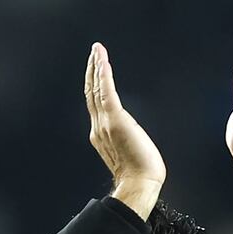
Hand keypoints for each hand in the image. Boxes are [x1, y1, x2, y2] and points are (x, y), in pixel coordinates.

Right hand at [84, 43, 164, 218]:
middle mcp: (98, 126)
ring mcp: (105, 123)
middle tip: (95, 51)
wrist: (140, 183)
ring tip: (97, 50)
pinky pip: (106, 93)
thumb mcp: (130, 148)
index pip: (95, 102)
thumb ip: (126, 136)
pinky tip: (103, 62)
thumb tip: (131, 130)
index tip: (96, 68)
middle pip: (91, 92)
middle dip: (92, 70)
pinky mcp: (115, 121)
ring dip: (97, 67)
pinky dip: (103, 76)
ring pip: (96, 89)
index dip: (94, 83)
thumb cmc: (141, 171)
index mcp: (101, 133)